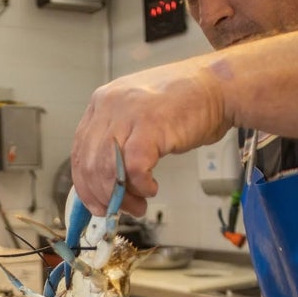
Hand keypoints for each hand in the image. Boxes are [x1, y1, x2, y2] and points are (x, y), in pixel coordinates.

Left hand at [71, 57, 231, 215]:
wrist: (218, 85)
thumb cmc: (184, 105)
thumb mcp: (138, 118)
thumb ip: (118, 144)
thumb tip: (105, 184)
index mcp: (102, 103)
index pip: (79, 152)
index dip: (85, 186)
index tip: (96, 205)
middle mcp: (109, 105)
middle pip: (89, 164)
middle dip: (104, 196)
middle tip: (121, 210)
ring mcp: (129, 113)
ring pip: (107, 168)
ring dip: (122, 196)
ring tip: (138, 205)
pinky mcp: (151, 124)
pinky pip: (134, 166)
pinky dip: (141, 185)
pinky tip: (151, 188)